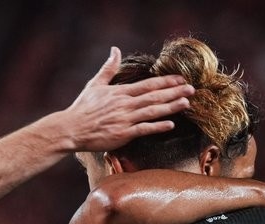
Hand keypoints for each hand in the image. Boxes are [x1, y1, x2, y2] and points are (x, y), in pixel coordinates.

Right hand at [63, 46, 194, 150]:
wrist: (72, 128)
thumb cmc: (84, 108)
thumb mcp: (95, 84)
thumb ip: (108, 68)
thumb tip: (115, 50)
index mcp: (121, 93)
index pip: (148, 85)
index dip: (166, 82)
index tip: (180, 79)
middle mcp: (125, 104)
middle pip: (154, 96)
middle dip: (174, 92)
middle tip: (191, 88)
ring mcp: (126, 119)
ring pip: (152, 111)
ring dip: (170, 107)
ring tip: (186, 103)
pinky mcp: (124, 134)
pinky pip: (144, 129)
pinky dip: (157, 126)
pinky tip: (170, 124)